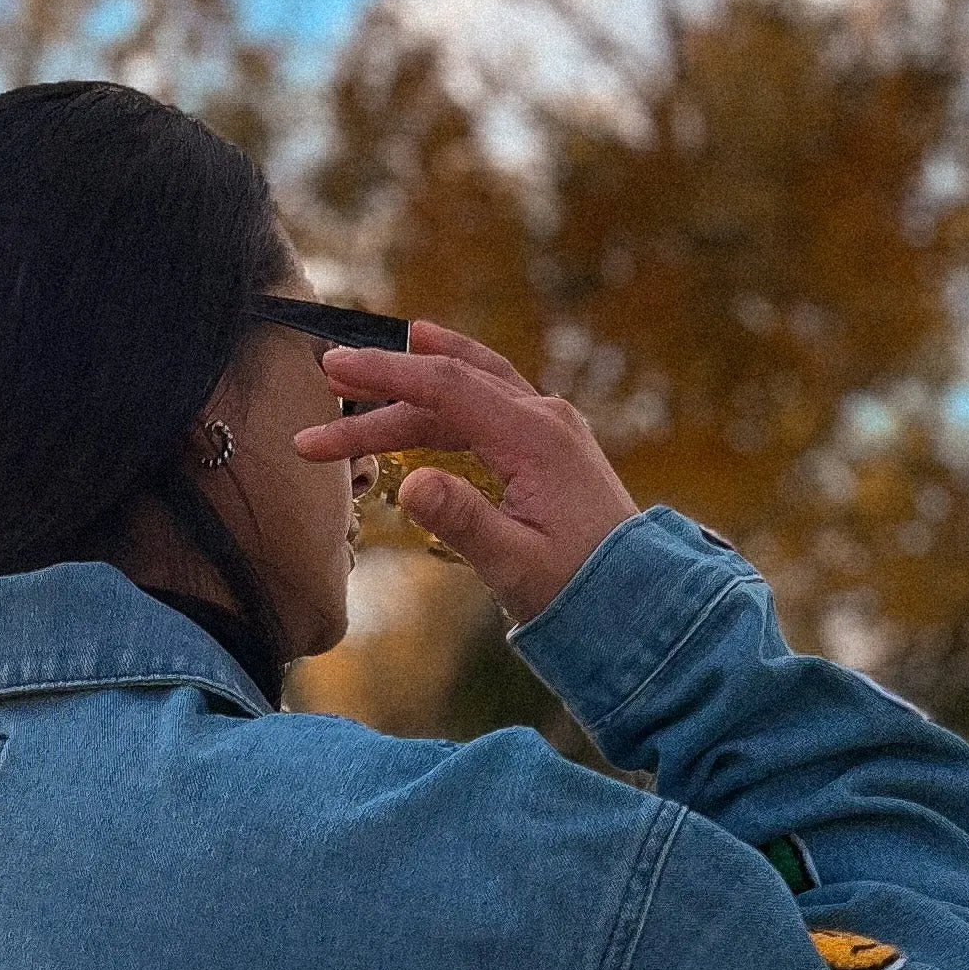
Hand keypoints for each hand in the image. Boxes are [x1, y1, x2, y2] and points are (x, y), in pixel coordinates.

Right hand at [294, 322, 637, 623]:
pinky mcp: (549, 448)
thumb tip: (409, 486)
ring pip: (467, 393)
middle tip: (325, 383)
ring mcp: (550, 429)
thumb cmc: (582, 589)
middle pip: (450, 385)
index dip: (386, 373)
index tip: (334, 367)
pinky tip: (420, 395)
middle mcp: (545, 419)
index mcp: (536, 437)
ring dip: (409, 398)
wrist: (643, 602)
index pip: (446, 386)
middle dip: (384, 387)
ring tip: (353, 391)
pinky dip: (445, 403)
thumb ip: (463, 521)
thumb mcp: (516, 565)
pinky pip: (488, 407)